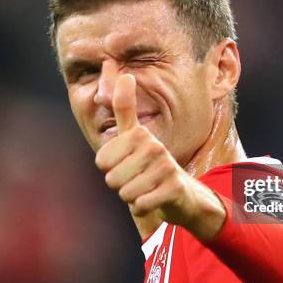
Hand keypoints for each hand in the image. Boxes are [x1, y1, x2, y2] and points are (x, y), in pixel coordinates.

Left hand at [95, 74, 225, 239]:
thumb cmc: (149, 163)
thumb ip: (125, 107)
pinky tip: (153, 199)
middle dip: (120, 184)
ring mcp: (166, 167)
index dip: (108, 168)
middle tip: (137, 178)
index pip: (102, 160)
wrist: (181, 192)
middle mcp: (154, 147)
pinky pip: (140, 204)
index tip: (124, 162)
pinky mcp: (174, 188)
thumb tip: (125, 75)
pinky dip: (142, 207)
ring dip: (132, 196)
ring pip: (126, 193)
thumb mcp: (135, 134)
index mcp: (140, 134)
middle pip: (112, 178)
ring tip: (146, 187)